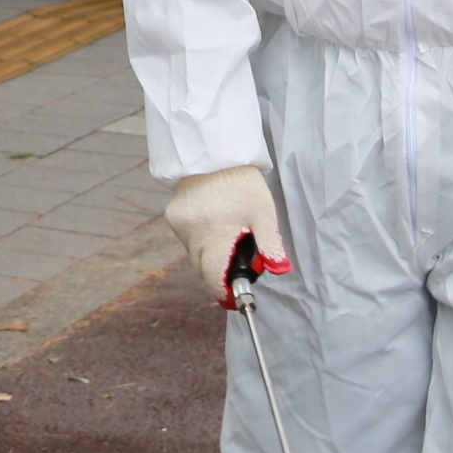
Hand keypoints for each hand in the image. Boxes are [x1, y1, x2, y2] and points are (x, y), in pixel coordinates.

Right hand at [163, 167, 290, 309]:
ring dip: (208, 256)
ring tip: (226, 240)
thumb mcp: (263, 213)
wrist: (215, 153)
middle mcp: (192, 232)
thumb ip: (270, 244)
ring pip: (192, 254)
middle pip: (201, 268)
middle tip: (235, 269)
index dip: (223, 291)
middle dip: (217, 274)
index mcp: (216, 233)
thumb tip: (279, 270)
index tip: (232, 299)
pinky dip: (199, 240)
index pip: (214, 275)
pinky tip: (212, 225)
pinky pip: (186, 239)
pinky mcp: (173, 216)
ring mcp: (179, 224)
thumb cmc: (242, 182)